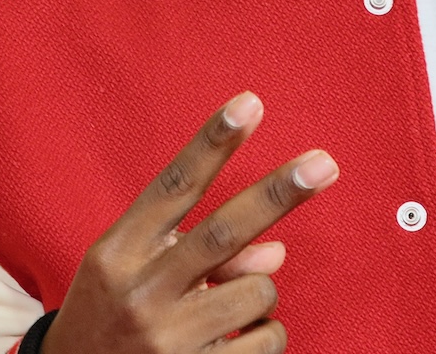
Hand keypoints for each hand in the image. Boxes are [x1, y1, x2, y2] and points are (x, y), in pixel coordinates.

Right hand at [40, 92, 337, 353]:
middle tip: (324, 163)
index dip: (213, 143)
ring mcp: (169, 340)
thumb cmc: (111, 318)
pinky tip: (231, 343)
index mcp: (119, 253)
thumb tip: (275, 252)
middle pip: (222, 232)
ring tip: (224, 310)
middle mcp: (141, 293)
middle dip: (277, 194)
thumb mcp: (134, 274)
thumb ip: (196, 249)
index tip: (249, 105)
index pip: (173, 187)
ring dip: (259, 291)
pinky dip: (263, 336)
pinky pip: (267, 342)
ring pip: (258, 291)